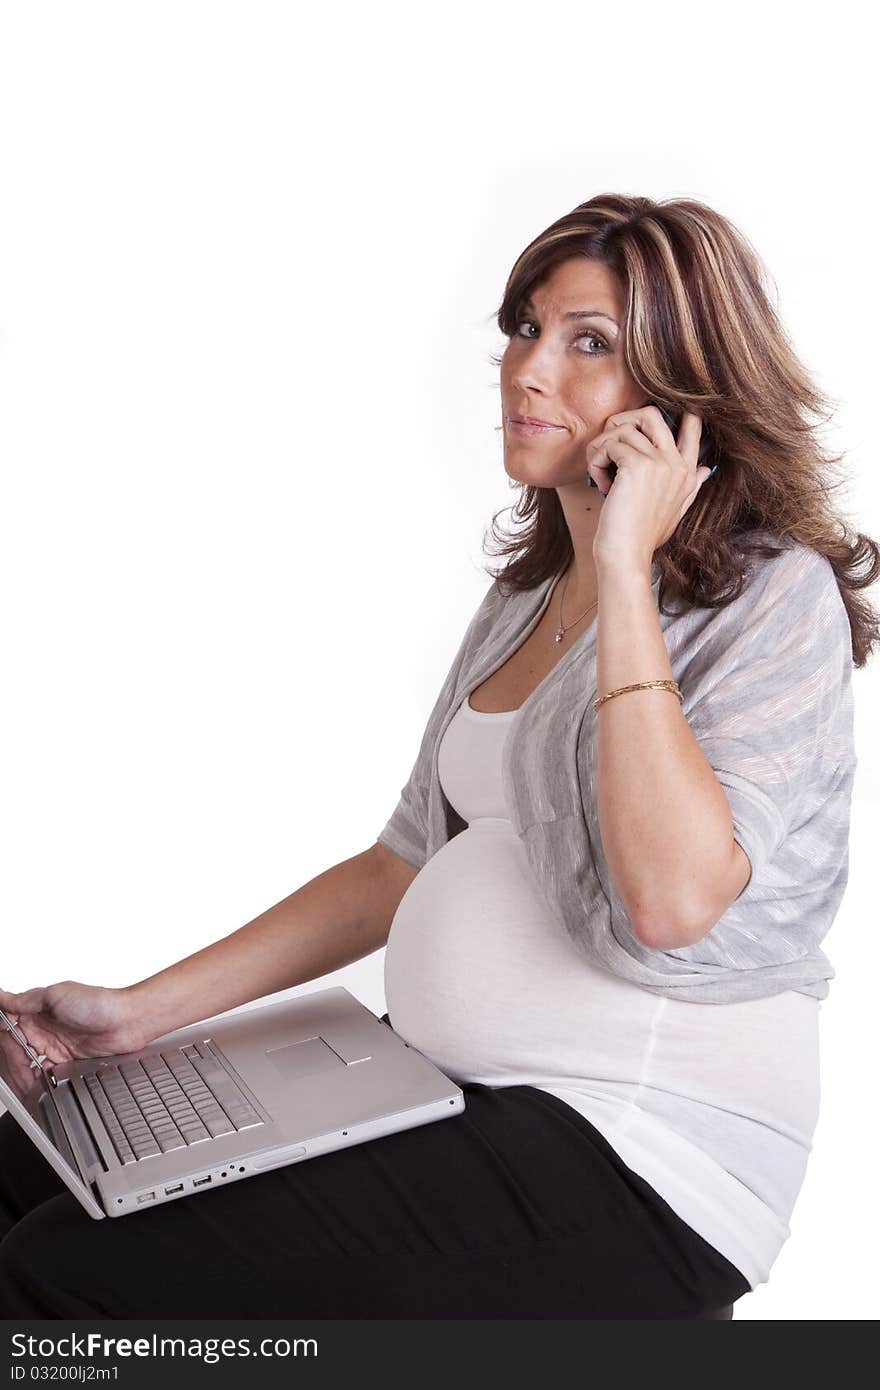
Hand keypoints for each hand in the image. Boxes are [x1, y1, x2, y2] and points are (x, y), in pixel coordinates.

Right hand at [0, 980, 149, 1097]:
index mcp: (38, 1009)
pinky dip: (37, 1080)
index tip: (7, 1043)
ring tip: (23, 1080)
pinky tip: (35, 1084)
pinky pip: (44, 1073)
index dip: (4, 1035)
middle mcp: (44, 1028)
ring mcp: (54, 1045)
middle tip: (19, 1066)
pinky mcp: (65, 1060)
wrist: (127, 1022)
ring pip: (27, 1063)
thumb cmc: (98, 1003)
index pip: (8, 1024)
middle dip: (12, 1059)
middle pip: (15, 1048)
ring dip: (22, 1072)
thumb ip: (26, 1000)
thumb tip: (1, 996)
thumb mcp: (57, 995)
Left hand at [587, 406, 712, 570]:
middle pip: (652, 413)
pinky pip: (609, 444)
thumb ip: (692, 486)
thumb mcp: (676, 510)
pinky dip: (596, 460)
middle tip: (610, 442)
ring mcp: (659, 462)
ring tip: (600, 471)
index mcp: (689, 472)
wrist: (627, 556)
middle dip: (624, 421)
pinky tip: (600, 482)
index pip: (692, 424)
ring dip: (602, 447)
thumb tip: (706, 469)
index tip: (640, 427)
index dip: (669, 413)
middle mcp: (677, 463)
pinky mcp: (636, 465)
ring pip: (623, 428)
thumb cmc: (644, 537)